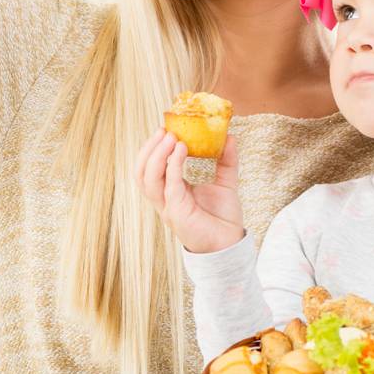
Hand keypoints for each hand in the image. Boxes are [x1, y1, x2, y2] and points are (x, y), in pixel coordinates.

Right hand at [135, 129, 243, 254]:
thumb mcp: (225, 182)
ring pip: (147, 180)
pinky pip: (169, 185)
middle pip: (142, 173)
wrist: (231, 243)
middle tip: (163, 130)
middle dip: (149, 149)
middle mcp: (165, 200)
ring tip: (170, 137)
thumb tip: (230, 136)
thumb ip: (226, 160)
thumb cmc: (224, 218)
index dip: (152, 149)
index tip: (164, 130)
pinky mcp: (177, 213)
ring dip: (156, 155)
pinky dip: (173, 165)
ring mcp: (168, 208)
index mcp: (171, 193)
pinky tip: (182, 149)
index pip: (149, 169)